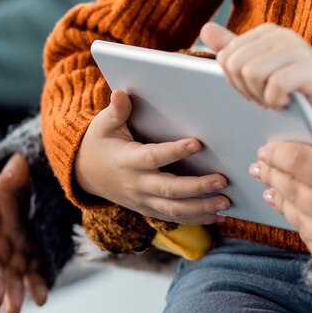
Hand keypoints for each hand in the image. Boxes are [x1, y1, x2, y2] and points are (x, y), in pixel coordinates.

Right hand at [0, 154, 48, 312]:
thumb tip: (12, 172)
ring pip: (13, 273)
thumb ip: (14, 171)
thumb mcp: (19, 167)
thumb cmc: (24, 174)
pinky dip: (38, 285)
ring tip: (14, 312)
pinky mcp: (35, 253)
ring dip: (14, 292)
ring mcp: (17, 247)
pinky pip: (35, 272)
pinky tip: (41, 299)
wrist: (40, 181)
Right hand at [74, 90, 231, 223]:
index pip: (154, 157)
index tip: (197, 143)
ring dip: (202, 208)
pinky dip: (196, 219)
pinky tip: (217, 215)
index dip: (175, 151)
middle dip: (198, 187)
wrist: (85, 173)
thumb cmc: (100, 143)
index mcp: (127, 160)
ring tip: (226, 201)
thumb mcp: (103, 124)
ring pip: (174, 210)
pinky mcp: (148, 209)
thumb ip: (116, 111)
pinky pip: (174, 218)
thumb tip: (121, 93)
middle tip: (223, 180)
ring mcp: (143, 200)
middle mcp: (137, 184)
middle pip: (169, 190)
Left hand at [202, 22, 311, 130]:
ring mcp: (296, 49)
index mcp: (265, 32)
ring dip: (260, 96)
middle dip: (245, 90)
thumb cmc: (298, 86)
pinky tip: (287, 103)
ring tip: (275, 101)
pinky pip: (275, 86)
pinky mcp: (309, 68)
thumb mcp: (262, 67)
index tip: (253, 91)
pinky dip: (276, 101)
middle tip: (263, 99)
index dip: (233, 81)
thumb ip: (234, 49)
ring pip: (251, 74)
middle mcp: (280, 35)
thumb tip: (205, 29)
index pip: (226, 56)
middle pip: (236, 65)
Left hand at [250, 134, 311, 277]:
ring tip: (272, 186)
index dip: (280, 153)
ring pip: (295, 215)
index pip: (303, 162)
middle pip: (293, 189)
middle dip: (272, 174)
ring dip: (280, 198)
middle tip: (261, 165)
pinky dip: (299, 223)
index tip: (268, 148)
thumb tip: (311, 128)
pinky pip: (306, 238)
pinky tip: (291, 210)